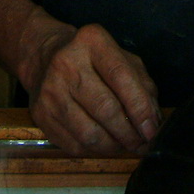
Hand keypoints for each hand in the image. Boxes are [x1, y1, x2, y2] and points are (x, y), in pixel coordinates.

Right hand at [25, 20, 161, 156]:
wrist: (44, 57)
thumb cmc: (92, 60)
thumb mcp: (122, 58)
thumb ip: (142, 85)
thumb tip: (153, 122)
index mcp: (92, 42)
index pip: (121, 77)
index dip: (140, 108)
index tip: (151, 129)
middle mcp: (67, 63)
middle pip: (105, 108)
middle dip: (129, 133)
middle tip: (142, 144)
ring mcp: (50, 90)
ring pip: (89, 133)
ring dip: (113, 146)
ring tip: (125, 145)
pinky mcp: (40, 114)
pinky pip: (74, 144)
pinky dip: (95, 151)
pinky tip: (105, 144)